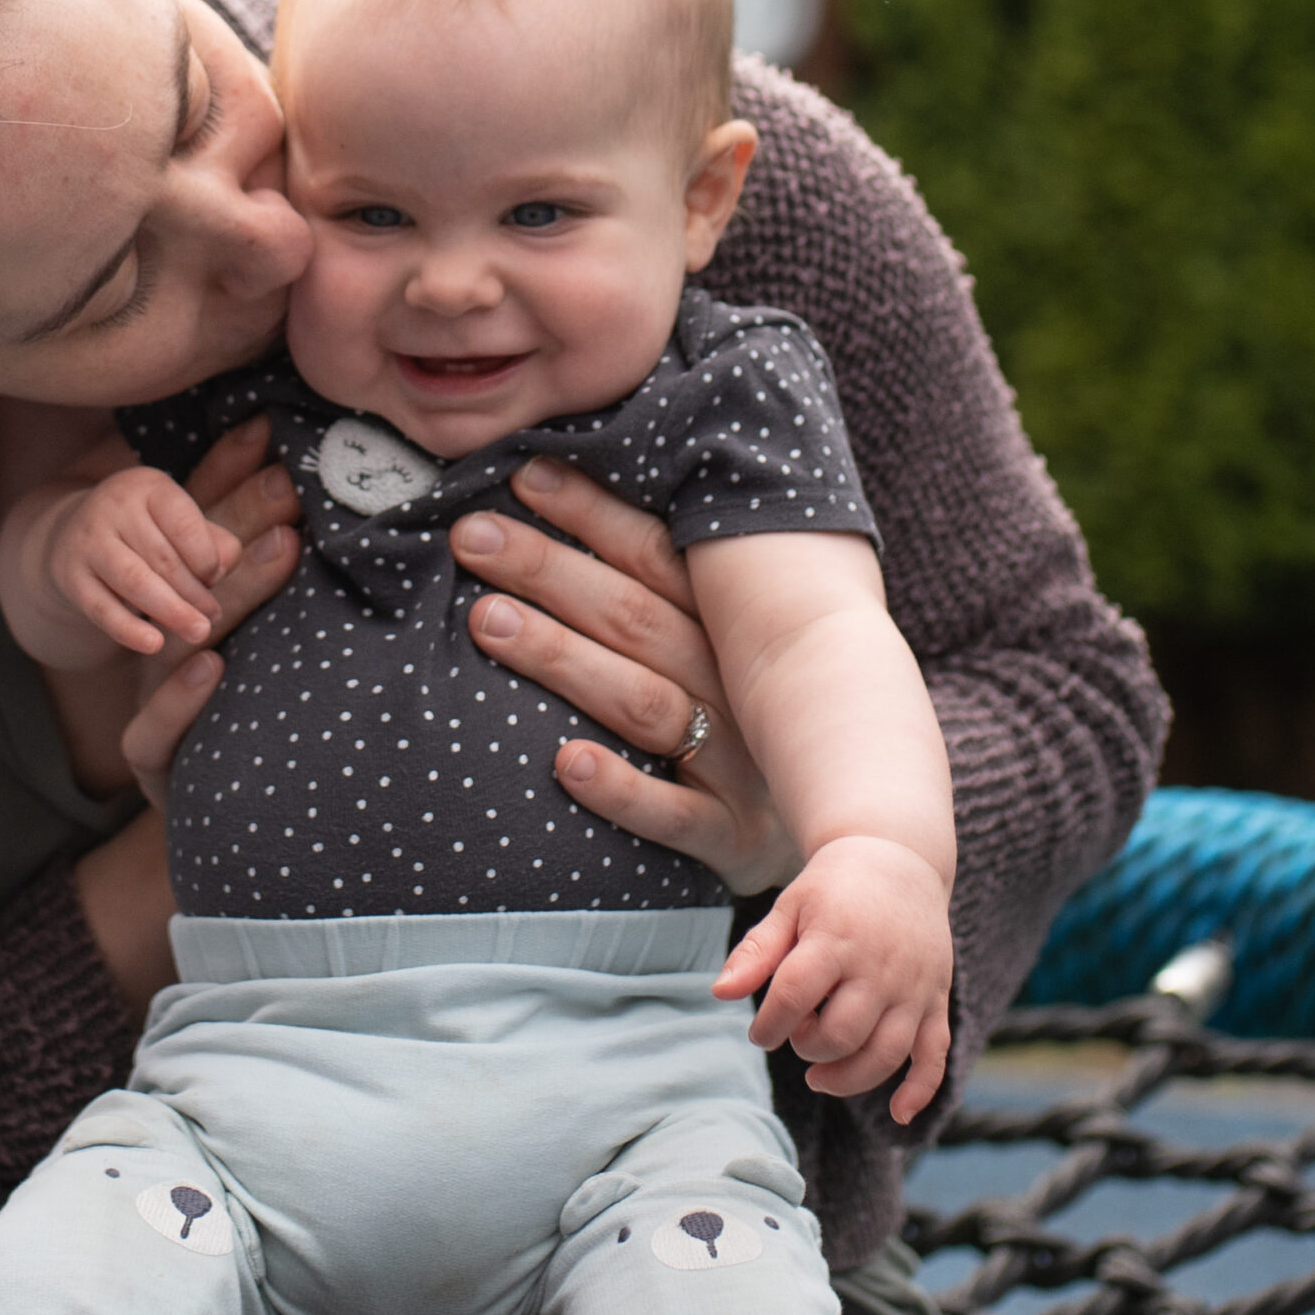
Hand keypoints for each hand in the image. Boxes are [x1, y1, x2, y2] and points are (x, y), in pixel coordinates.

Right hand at [50, 468, 243, 653]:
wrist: (75, 534)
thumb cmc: (147, 533)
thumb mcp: (182, 525)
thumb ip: (215, 544)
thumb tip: (220, 572)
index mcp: (149, 487)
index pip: (184, 523)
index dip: (206, 558)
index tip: (214, 579)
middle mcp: (114, 506)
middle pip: (163, 558)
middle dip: (194, 593)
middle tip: (210, 619)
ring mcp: (88, 540)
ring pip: (135, 580)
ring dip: (171, 611)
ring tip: (197, 632)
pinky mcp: (70, 575)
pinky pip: (102, 608)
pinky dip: (128, 629)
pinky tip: (153, 644)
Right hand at [117, 418, 301, 805]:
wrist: (208, 806)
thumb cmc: (238, 703)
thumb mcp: (241, 617)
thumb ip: (255, 544)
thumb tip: (287, 445)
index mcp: (186, 601)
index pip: (206, 531)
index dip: (239, 484)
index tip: (283, 439)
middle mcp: (168, 637)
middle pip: (197, 573)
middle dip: (245, 523)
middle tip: (297, 483)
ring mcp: (153, 693)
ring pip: (178, 637)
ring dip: (231, 595)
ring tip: (280, 552)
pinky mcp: (150, 755)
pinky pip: (151, 729)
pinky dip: (178, 697)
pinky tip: (213, 664)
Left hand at [448, 456, 802, 894]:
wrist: (842, 832)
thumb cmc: (752, 729)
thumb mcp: (728, 651)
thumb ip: (661, 593)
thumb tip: (558, 493)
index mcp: (739, 632)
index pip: (659, 560)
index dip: (593, 515)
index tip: (523, 475)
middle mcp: (743, 688)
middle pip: (637, 620)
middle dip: (551, 572)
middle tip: (472, 536)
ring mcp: (741, 765)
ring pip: (643, 703)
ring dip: (563, 658)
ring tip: (485, 620)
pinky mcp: (733, 839)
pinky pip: (673, 816)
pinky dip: (621, 790)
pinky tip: (565, 764)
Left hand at [716, 835, 952, 1123]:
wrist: (900, 864)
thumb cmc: (832, 890)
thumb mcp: (789, 908)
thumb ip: (756, 952)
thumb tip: (719, 994)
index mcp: (836, 939)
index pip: (795, 995)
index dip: (769, 1025)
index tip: (758, 1033)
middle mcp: (880, 967)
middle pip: (842, 1033)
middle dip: (808, 1048)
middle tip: (796, 1035)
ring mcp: (914, 987)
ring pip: (886, 1053)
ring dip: (848, 1079)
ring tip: (819, 1077)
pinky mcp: (937, 1000)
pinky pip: (936, 1054)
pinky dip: (921, 1090)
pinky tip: (898, 1116)